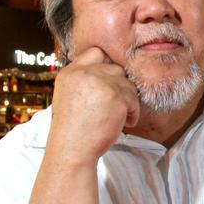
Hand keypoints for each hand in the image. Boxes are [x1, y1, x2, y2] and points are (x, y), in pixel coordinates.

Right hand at [48, 46, 140, 164]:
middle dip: (119, 86)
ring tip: (118, 117)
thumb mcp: (69, 96)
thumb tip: (110, 72)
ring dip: (127, 100)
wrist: (72, 150)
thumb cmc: (73, 130)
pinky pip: (134, 99)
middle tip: (114, 104)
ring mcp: (101, 83)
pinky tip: (124, 123)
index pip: (96, 53)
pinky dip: (133, 112)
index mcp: (70, 72)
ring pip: (127, 84)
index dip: (106, 66)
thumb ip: (85, 80)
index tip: (107, 84)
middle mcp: (85, 73)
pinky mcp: (117, 96)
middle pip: (115, 68)